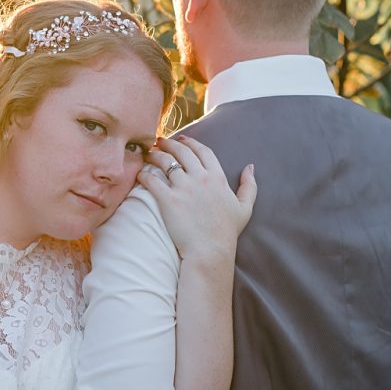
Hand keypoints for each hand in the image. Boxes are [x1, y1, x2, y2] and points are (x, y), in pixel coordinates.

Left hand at [135, 135, 256, 262]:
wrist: (210, 250)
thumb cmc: (227, 232)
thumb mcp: (245, 207)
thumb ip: (249, 186)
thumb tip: (250, 167)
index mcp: (217, 177)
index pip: (202, 151)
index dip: (190, 142)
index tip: (181, 139)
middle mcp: (200, 178)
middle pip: (181, 152)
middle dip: (168, 143)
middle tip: (159, 141)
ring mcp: (183, 188)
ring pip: (165, 162)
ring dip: (155, 155)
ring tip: (148, 154)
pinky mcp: (168, 200)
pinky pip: (152, 180)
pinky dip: (144, 174)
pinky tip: (140, 174)